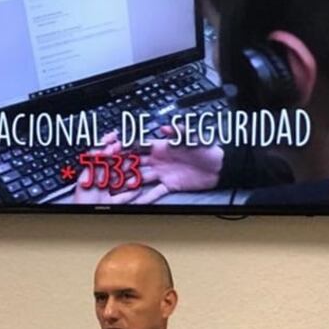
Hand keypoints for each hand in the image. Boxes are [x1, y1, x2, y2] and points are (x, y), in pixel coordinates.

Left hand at [72, 134, 146, 204]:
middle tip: (132, 151)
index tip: (114, 136)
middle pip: (113, 166)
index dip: (107, 144)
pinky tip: (137, 189)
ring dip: (130, 175)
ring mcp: (105, 192)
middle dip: (123, 158)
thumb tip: (106, 149)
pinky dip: (131, 193)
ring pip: (120, 180)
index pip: (100, 155)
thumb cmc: (81, 201)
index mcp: (90, 172)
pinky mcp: (111, 204)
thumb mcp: (86, 179)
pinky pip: (123, 197)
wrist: (82, 219)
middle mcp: (98, 181)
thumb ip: (96, 163)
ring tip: (138, 169)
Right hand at [73, 129, 223, 204]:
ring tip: (117, 187)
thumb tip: (165, 126)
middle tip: (108, 171)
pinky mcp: (169, 186)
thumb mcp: (193, 137)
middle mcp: (159, 161)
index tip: (113, 149)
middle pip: (136, 163)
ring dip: (130, 183)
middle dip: (122, 166)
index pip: (140, 146)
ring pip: (142, 179)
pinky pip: (155, 193)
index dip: (126, 147)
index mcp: (162, 147)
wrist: (220, 167)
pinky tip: (136, 202)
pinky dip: (146, 198)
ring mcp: (163, 174)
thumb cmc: (207, 150)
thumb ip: (178, 131)